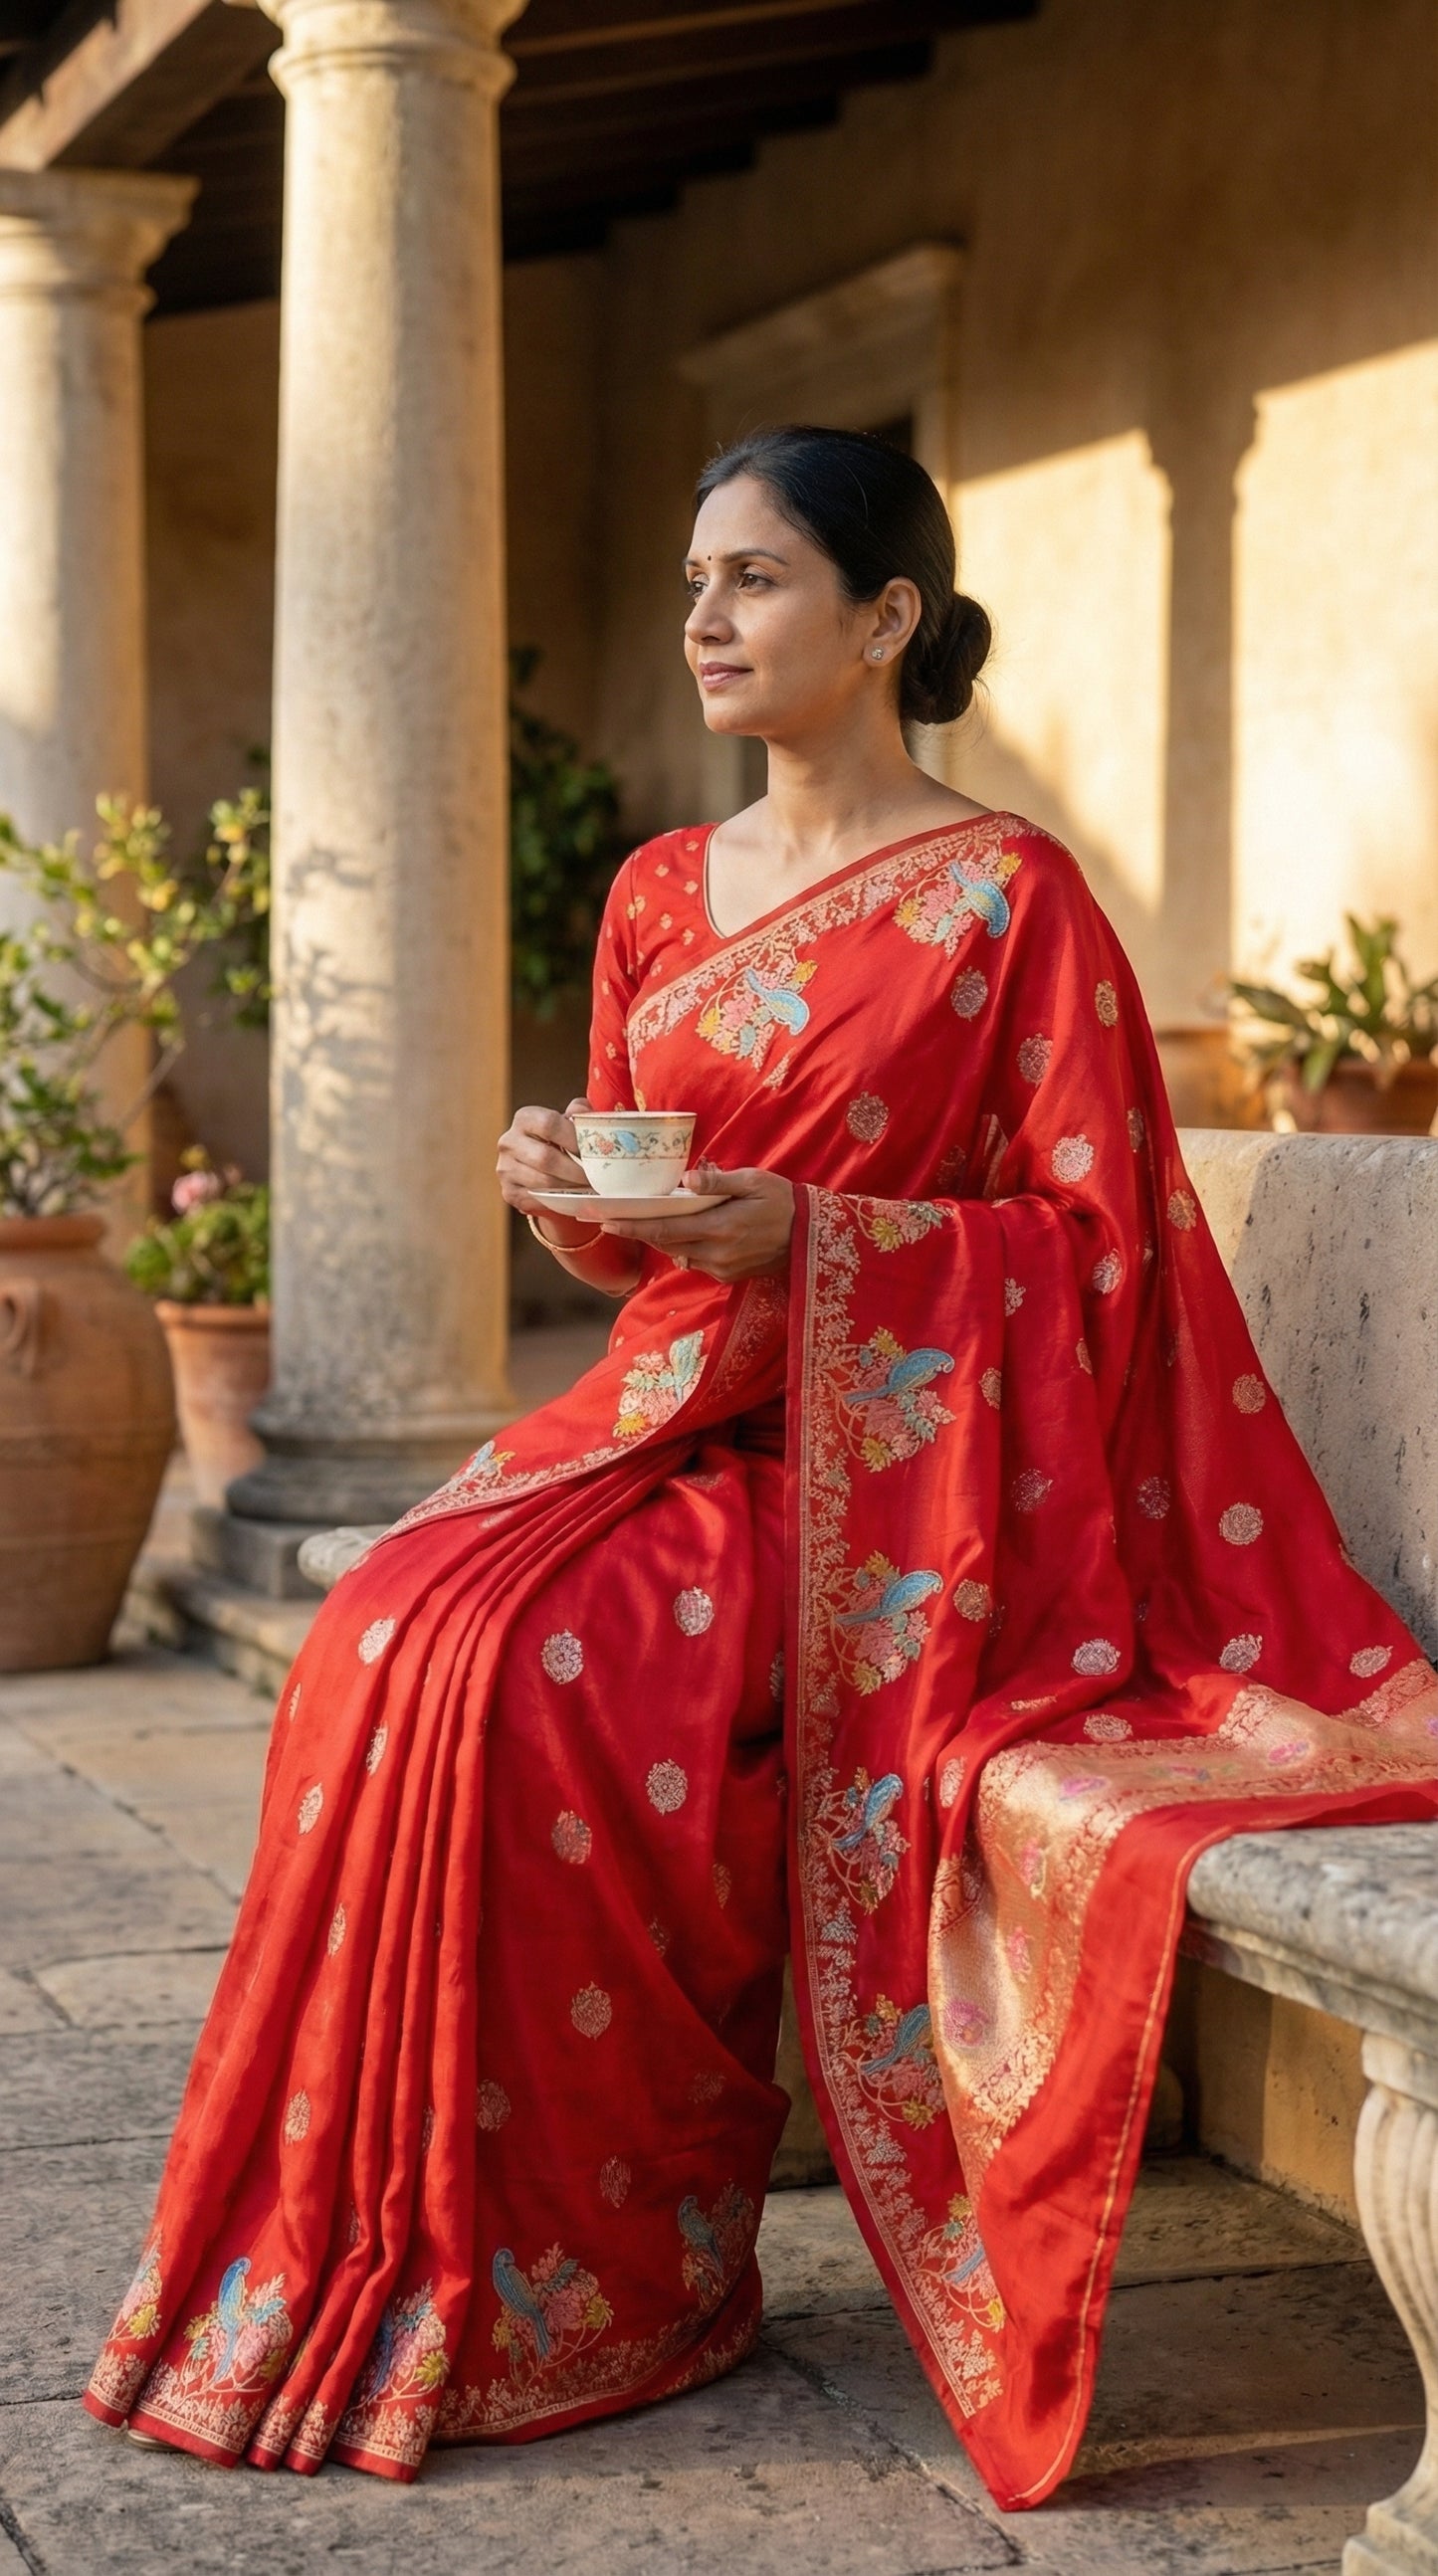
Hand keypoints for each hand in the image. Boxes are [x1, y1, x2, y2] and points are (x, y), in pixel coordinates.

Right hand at [497, 1098, 594, 1245]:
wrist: (537, 1168)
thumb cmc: (558, 1141)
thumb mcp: (568, 1123)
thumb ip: (578, 1113)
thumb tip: (584, 1113)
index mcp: (524, 1118)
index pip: (549, 1123)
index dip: (573, 1137)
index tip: (591, 1151)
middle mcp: (509, 1142)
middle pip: (546, 1158)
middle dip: (576, 1170)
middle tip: (595, 1177)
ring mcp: (505, 1168)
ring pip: (543, 1181)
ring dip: (570, 1187)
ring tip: (588, 1187)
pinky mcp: (509, 1192)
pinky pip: (538, 1199)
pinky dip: (559, 1199)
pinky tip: (572, 1196)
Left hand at [598, 1161, 794, 1282]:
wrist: (812, 1237)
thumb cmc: (784, 1201)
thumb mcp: (754, 1181)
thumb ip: (719, 1182)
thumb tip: (686, 1178)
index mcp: (720, 1228)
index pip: (665, 1229)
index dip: (633, 1226)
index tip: (606, 1221)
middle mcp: (716, 1254)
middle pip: (665, 1243)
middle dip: (636, 1232)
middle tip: (607, 1220)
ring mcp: (722, 1268)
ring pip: (679, 1253)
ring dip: (661, 1239)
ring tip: (641, 1221)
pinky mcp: (728, 1276)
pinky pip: (696, 1261)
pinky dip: (684, 1246)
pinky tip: (684, 1232)